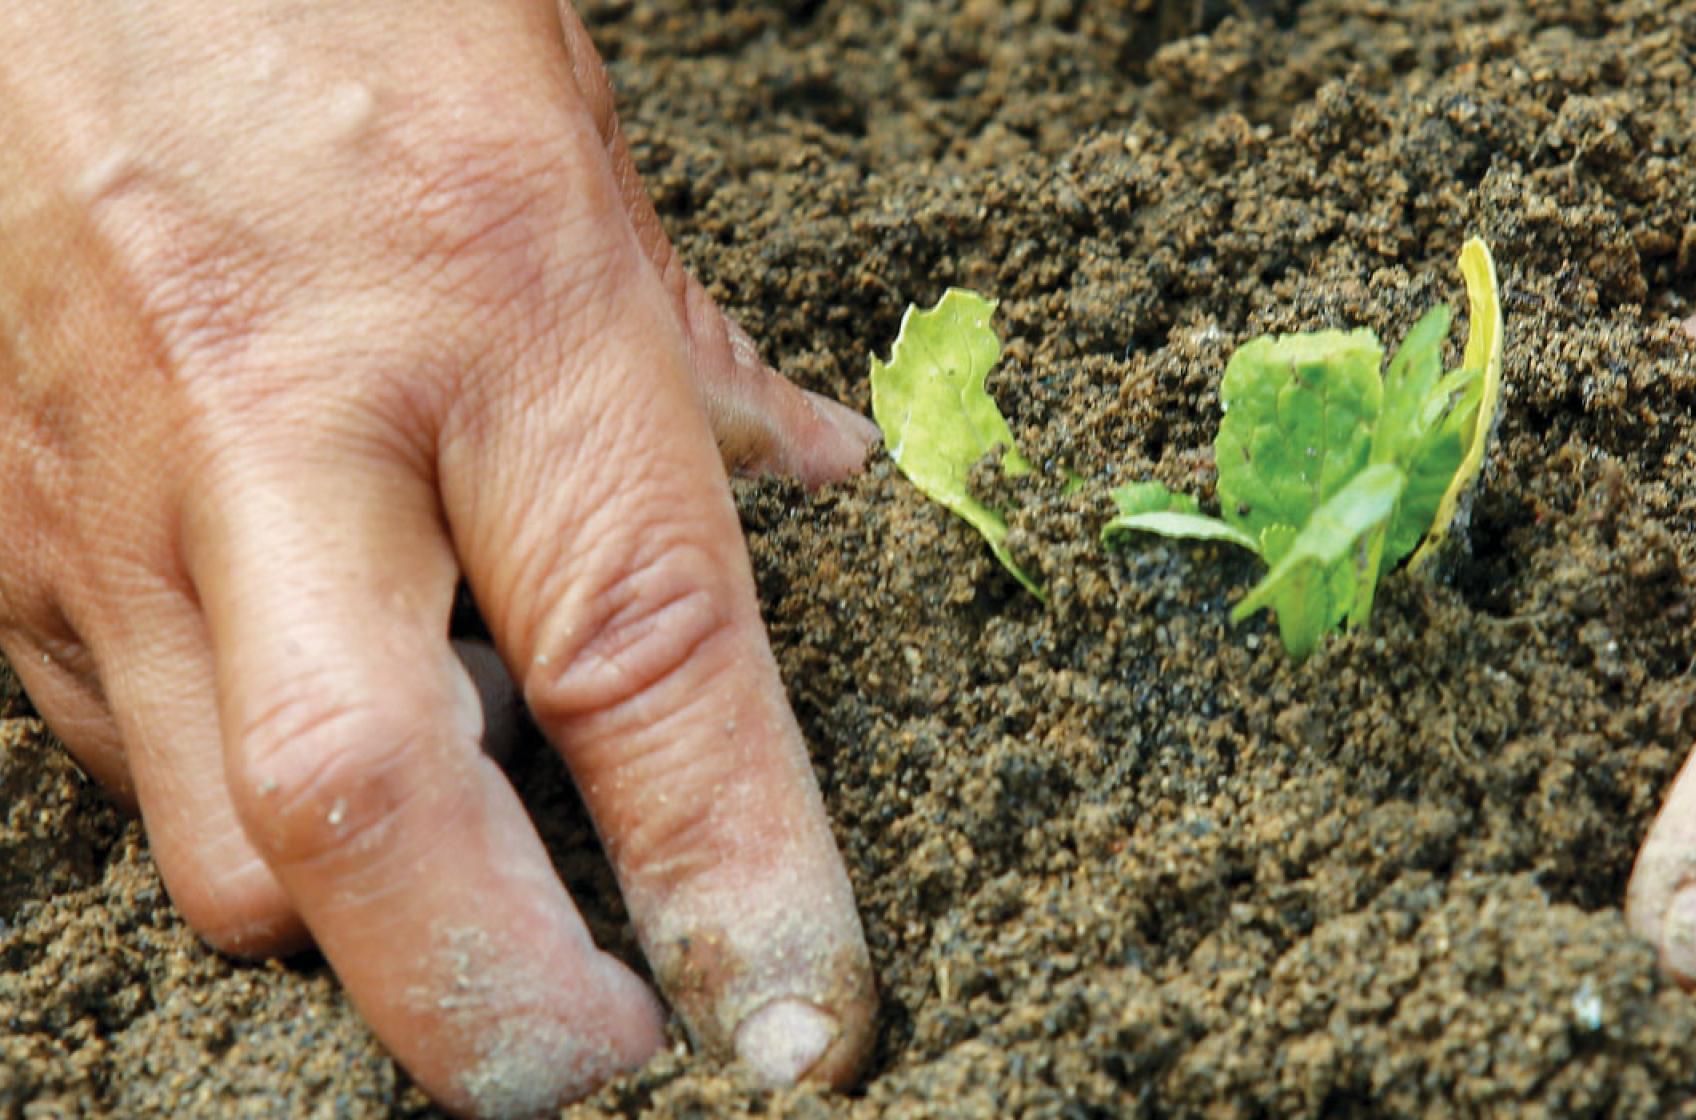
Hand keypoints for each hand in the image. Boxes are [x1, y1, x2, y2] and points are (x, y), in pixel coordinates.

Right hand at [0, 2, 880, 1113]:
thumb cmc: (323, 0)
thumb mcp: (566, 135)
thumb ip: (694, 345)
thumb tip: (820, 468)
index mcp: (492, 308)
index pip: (646, 660)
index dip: (737, 876)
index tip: (797, 1028)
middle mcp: (279, 432)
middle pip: (366, 823)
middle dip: (491, 1005)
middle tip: (610, 1055)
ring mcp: (102, 506)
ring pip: (223, 844)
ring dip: (373, 913)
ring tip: (483, 856)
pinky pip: (126, 760)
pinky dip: (250, 799)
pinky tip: (328, 709)